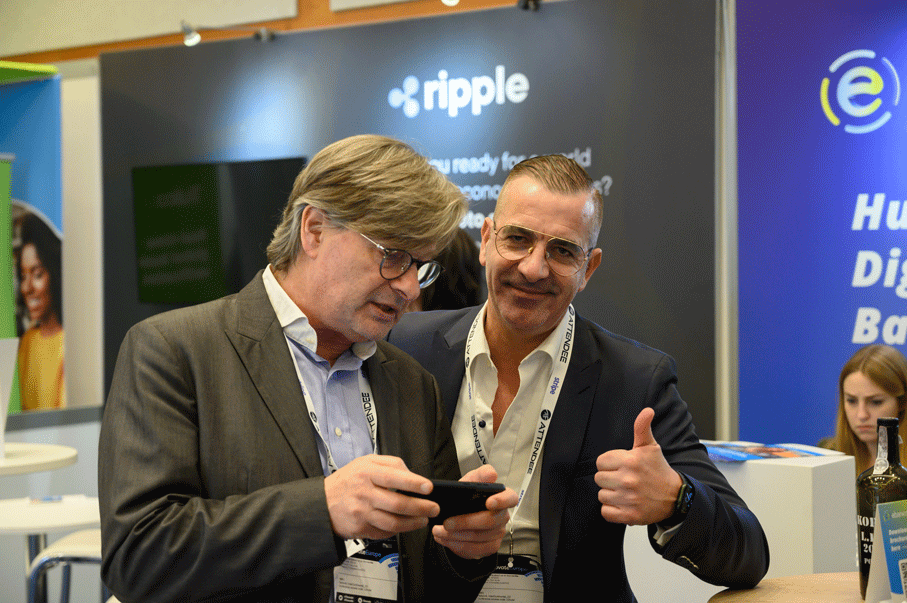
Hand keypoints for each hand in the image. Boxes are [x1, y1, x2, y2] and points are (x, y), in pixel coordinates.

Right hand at [324, 454, 439, 539]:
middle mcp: (364, 493)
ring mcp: (362, 513)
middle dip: (421, 507)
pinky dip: (398, 530)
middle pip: (397, 504)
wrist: (321, 503)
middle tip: (433, 508)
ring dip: (413, 523)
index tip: (429, 487)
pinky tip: (405, 525)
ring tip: (423, 519)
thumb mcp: (365, 462)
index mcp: (366, 473)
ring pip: (393, 523)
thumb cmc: (347, 480)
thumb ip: (390, 464)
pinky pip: (384, 533)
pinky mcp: (360, 528)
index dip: (413, 482)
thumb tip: (412, 474)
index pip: (393, 477)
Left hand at [432, 465, 517, 559]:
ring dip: (455, 536)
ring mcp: (498, 533)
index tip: (488, 502)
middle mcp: (503, 516)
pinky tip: (445, 539)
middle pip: (489, 521)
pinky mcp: (490, 546)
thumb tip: (491, 474)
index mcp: (501, 497)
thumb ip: (480, 475)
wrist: (459, 513)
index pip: (510, 498)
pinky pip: (475, 550)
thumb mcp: (470, 482)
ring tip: (439, 531)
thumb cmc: (467, 496)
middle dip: (465, 522)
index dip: (501, 501)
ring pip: (479, 538)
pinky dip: (457, 545)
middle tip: (446, 522)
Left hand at [595, 407, 681, 524]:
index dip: (609, 463)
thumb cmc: (659, 470)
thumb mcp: (650, 447)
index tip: (621, 466)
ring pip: (602, 495)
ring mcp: (628, 499)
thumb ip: (642, 428)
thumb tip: (647, 411)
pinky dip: (612, 510)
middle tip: (624, 478)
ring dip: (611, 494)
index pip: (600, 461)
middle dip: (609, 478)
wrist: (675, 496)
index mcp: (630, 461)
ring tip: (625, 491)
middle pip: (599, 478)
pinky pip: (606, 512)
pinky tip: (623, 503)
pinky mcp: (629, 516)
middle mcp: (628, 480)